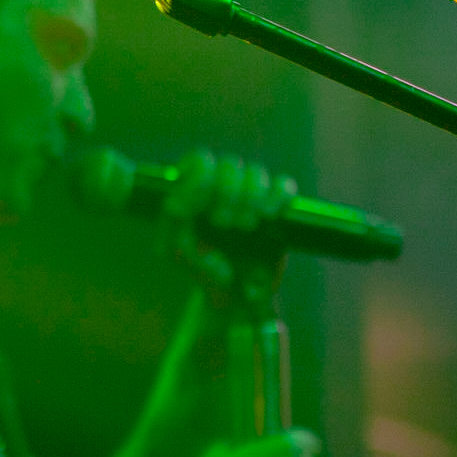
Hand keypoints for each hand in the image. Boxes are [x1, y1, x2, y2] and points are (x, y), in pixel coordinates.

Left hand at [159, 149, 292, 307]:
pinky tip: (269, 216)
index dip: (202, 177)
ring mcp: (252, 197)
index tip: (200, 205)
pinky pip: (285, 186)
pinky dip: (279, 196)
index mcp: (197, 190)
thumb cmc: (199, 270)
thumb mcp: (175, 251)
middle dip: (227, 193)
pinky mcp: (277, 210)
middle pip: (230, 164)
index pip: (201, 160)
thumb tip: (176, 202)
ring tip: (245, 226)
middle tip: (223, 223)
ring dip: (251, 197)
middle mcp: (223, 188)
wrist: (233, 296)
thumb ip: (171, 226)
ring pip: (256, 172)